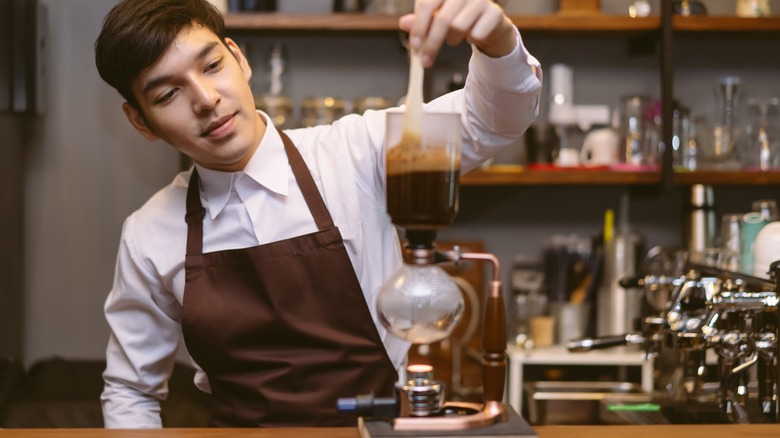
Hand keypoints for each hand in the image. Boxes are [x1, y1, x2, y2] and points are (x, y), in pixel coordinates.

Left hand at [398, 0, 515, 67]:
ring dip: (452, 39)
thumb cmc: (459, 18)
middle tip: (425, 62)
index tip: (415, 46)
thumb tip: (403, 23)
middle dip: (432, 44)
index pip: (427, 4)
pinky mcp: (494, 12)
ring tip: (454, 38)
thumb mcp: (437, 19)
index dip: (419, 27)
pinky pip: (476, 34)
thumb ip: (420, 21)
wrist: (489, 23)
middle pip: (442, 19)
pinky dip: (470, 40)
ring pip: (458, 27)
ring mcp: (480, 0)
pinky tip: (472, 35)